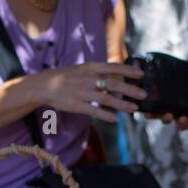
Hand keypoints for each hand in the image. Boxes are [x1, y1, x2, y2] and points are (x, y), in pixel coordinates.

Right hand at [31, 61, 145, 123]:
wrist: (43, 85)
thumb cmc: (66, 77)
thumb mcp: (82, 70)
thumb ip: (99, 74)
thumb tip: (117, 78)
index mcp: (90, 68)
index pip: (113, 67)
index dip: (128, 70)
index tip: (141, 74)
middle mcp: (87, 79)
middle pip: (112, 84)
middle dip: (129, 89)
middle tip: (144, 94)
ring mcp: (82, 92)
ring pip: (105, 99)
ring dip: (121, 104)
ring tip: (133, 108)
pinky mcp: (76, 105)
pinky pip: (93, 111)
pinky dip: (105, 115)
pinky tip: (115, 120)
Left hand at [143, 55, 187, 130]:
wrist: (145, 75)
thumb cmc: (167, 77)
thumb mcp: (179, 71)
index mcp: (182, 105)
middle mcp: (172, 111)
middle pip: (180, 122)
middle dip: (183, 122)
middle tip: (183, 118)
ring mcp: (160, 112)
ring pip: (165, 120)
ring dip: (167, 119)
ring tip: (168, 115)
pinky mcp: (147, 109)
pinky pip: (148, 114)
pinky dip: (149, 113)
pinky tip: (148, 112)